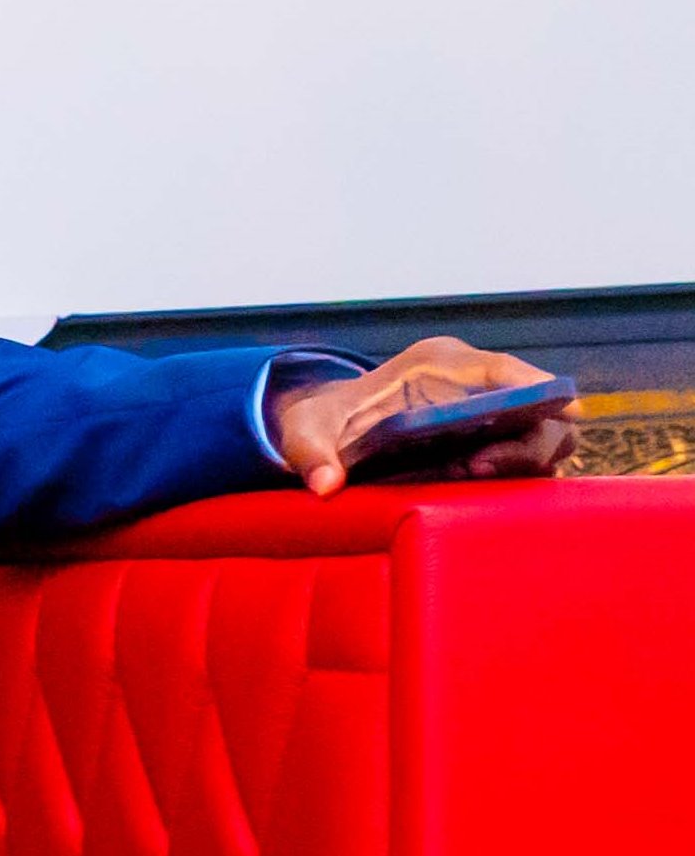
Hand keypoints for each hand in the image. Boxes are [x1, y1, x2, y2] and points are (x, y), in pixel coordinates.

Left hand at [270, 338, 580, 495]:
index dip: (537, 390)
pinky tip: (477, 492)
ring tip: (471, 477)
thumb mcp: (307, 432)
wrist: (331, 428)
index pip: (505, 369)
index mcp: (440, 363)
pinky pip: (529, 459)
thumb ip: (310, 454)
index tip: (547, 420)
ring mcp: (491, 413)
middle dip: (530, 442)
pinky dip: (516, 478)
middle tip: (479, 469)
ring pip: (547, 435)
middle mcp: (475, 383)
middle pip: (543, 407)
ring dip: (525, 462)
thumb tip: (326, 485)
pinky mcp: (494, 442)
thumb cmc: (326, 422)